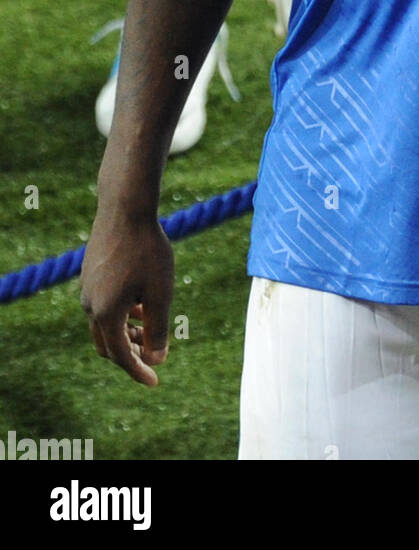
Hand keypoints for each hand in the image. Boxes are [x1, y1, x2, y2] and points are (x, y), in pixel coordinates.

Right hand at [80, 209, 173, 386]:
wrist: (125, 208)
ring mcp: (87, 288)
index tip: (155, 382)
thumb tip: (156, 360)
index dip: (138, 371)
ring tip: (150, 330)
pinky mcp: (90, 274)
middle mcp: (90, 304)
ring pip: (103, 324)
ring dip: (126, 333)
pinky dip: (120, 314)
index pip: (120, 355)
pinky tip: (141, 305)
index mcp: (105, 313)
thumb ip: (158, 328)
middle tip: (153, 356)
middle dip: (129, 355)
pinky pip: (102, 306)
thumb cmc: (148, 249)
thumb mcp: (160, 291)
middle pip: (107, 344)